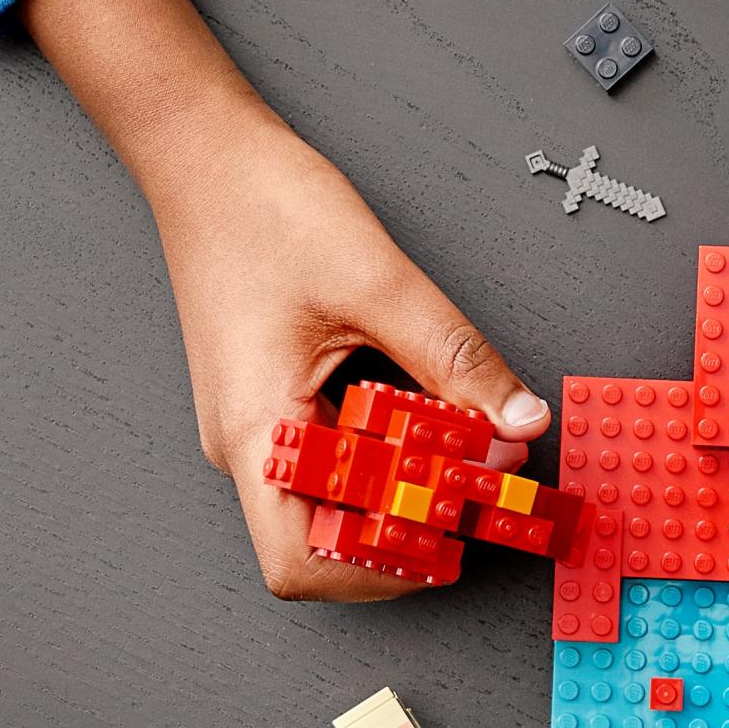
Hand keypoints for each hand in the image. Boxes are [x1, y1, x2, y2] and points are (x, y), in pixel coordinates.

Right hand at [21, 0, 548, 598]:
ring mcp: (260, 428)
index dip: (382, 572)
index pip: (303, 563)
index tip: (455, 534)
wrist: (205, 155)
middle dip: (411, 534)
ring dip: (406, 496)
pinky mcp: (278, 406)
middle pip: (327, 544)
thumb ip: (457, 361)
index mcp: (256, 430)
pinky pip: (337, 462)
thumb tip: (523, 422)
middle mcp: (248, 445)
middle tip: (485, 494)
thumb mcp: (380, 284)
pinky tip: (437, 428)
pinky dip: (393, 460)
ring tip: (472, 458)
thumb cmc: (265, 208)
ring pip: (336, 506)